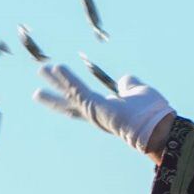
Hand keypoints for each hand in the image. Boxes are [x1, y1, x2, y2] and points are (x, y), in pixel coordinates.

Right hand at [33, 65, 175, 156]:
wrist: (156, 126)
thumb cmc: (151, 113)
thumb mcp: (138, 92)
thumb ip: (130, 85)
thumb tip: (125, 78)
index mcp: (107, 112)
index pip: (86, 103)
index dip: (76, 94)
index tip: (70, 91)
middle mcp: (96, 115)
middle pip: (70, 104)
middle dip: (54, 97)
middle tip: (37, 93)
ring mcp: (93, 112)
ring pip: (69, 94)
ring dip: (55, 81)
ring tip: (41, 70)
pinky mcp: (93, 106)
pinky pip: (76, 89)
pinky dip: (66, 78)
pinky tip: (56, 66)